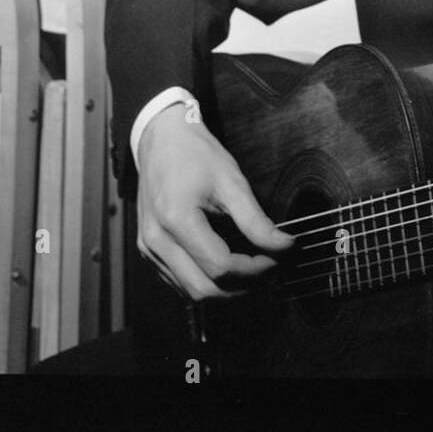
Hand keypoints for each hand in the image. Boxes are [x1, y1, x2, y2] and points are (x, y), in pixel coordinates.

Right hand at [136, 101, 293, 300]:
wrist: (161, 140)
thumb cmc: (196, 155)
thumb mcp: (231, 181)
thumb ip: (256, 220)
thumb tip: (284, 246)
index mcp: (176, 220)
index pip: (221, 266)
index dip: (255, 269)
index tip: (278, 259)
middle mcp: (156, 241)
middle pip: (204, 289)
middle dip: (242, 287)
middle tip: (270, 272)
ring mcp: (148, 248)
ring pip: (190, 291)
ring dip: (225, 290)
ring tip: (254, 273)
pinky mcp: (148, 250)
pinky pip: (178, 281)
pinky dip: (206, 281)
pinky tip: (229, 269)